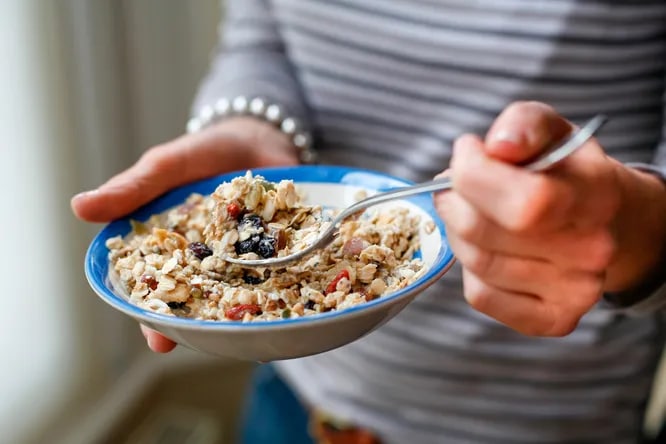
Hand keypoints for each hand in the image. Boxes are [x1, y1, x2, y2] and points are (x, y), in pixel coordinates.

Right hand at [72, 117, 297, 351]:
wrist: (258, 135)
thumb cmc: (203, 153)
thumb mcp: (166, 167)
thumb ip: (133, 189)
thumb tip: (79, 206)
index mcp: (176, 249)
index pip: (160, 289)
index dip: (156, 316)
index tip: (158, 340)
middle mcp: (211, 260)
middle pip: (203, 301)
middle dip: (202, 324)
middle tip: (206, 344)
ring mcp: (249, 256)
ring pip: (244, 293)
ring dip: (245, 312)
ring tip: (248, 333)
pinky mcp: (282, 247)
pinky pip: (285, 271)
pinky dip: (288, 285)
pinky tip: (291, 302)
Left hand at [435, 101, 665, 335]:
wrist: (604, 220)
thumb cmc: (564, 172)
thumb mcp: (550, 130)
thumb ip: (523, 124)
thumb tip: (498, 146)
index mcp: (595, 196)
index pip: (524, 202)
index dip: (474, 175)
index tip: (465, 153)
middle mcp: (590, 251)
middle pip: (483, 232)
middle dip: (453, 200)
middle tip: (453, 186)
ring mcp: (574, 293)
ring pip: (476, 263)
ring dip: (457, 232)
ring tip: (471, 213)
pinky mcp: (552, 320)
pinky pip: (480, 295)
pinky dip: (469, 270)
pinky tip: (486, 248)